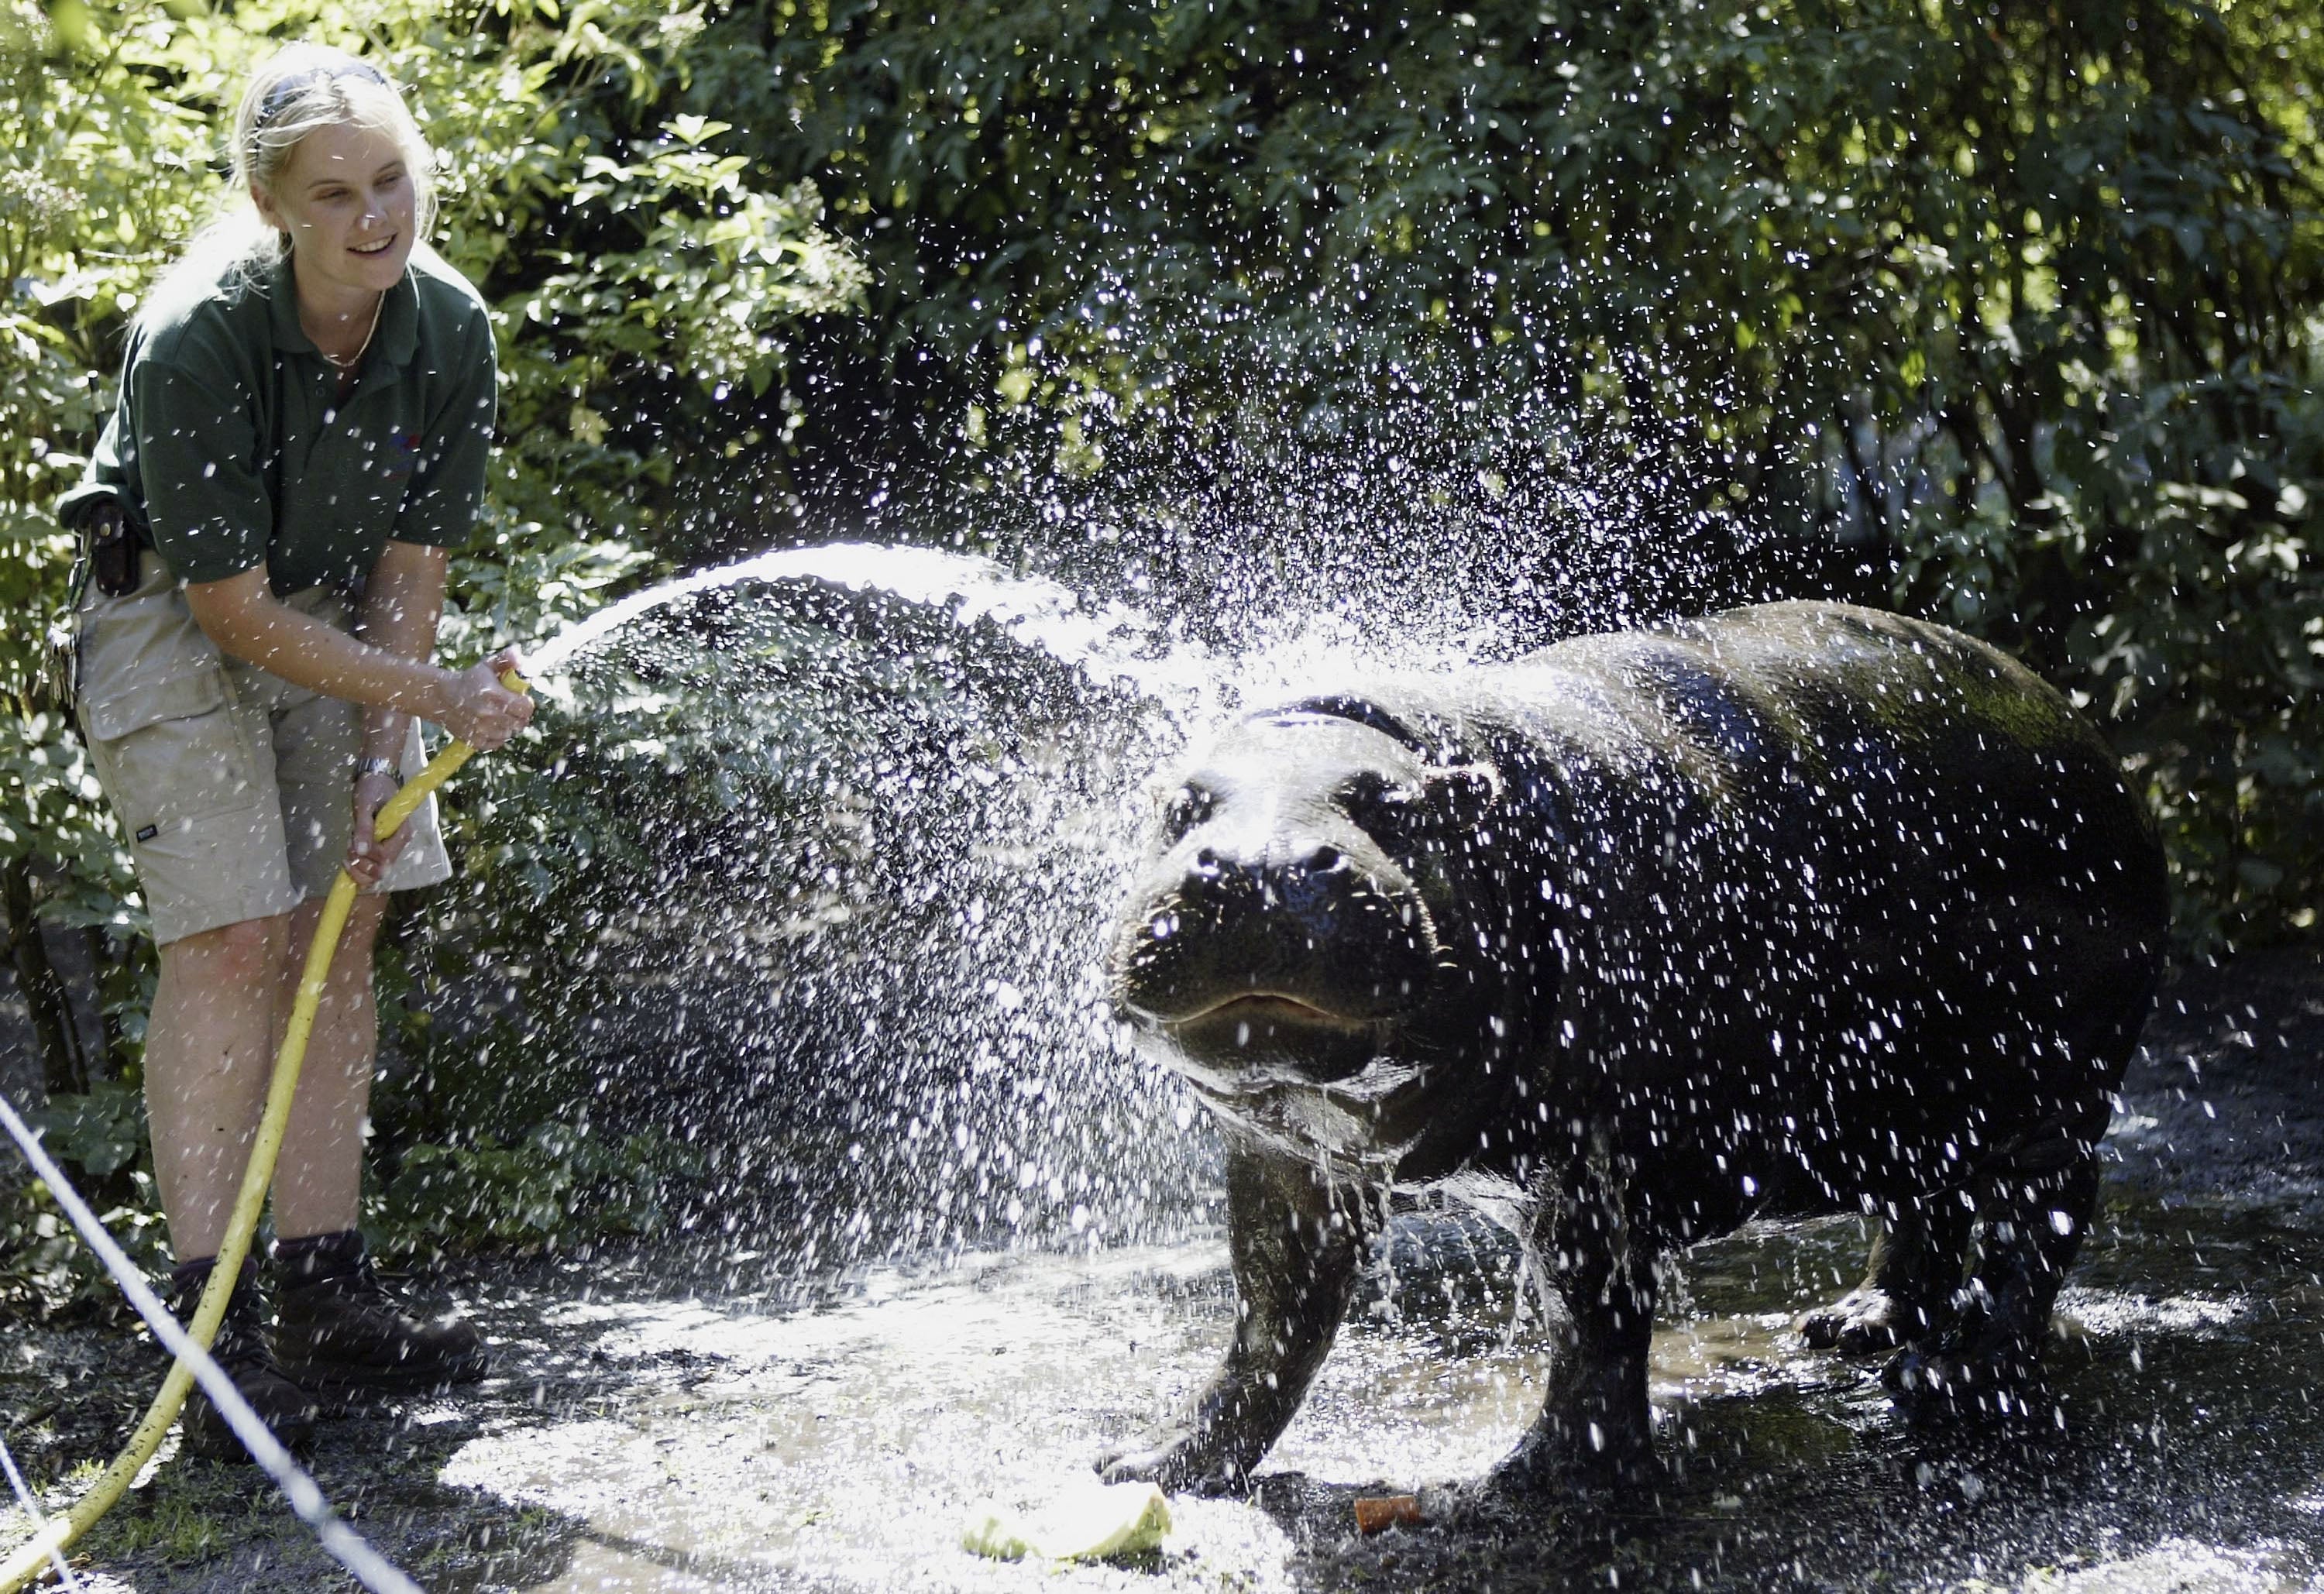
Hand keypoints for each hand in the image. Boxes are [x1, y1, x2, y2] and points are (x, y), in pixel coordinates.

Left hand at [346, 770, 411, 886]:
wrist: (377, 778)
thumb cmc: (373, 788)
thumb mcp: (365, 806)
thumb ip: (364, 828)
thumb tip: (360, 851)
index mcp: (401, 834)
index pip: (384, 858)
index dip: (366, 855)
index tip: (351, 841)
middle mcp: (398, 845)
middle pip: (381, 872)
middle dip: (360, 864)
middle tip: (349, 846)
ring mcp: (390, 848)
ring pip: (376, 874)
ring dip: (358, 867)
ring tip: (349, 848)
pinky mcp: (381, 849)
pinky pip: (371, 867)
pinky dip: (358, 866)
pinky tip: (350, 852)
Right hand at [434, 646, 533, 749]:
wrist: (441, 696)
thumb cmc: (469, 680)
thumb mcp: (488, 666)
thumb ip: (507, 659)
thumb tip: (521, 658)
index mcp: (494, 695)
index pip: (525, 708)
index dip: (526, 704)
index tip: (521, 700)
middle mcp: (488, 714)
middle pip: (520, 723)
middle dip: (519, 716)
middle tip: (511, 709)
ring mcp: (480, 729)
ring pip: (509, 734)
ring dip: (507, 726)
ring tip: (497, 715)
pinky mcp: (474, 741)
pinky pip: (497, 744)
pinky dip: (496, 737)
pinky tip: (490, 725)